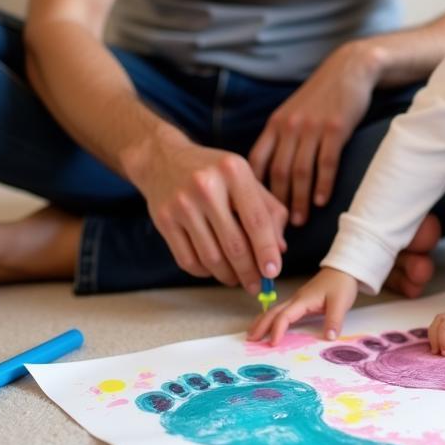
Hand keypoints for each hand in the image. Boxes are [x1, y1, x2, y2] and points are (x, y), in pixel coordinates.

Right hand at [137, 135, 287, 292]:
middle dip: (249, 272)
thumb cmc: (214, 172)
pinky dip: (205, 272)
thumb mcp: (245, 178)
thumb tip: (280, 250)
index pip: (256, 220)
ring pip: (211, 257)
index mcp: (234, 171)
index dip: (267, 250)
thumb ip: (268, 210)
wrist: (164, 159)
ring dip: (228, 276)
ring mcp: (182, 203)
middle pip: (234, 245)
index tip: (273, 272)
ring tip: (237, 279)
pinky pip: (188, 260)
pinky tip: (214, 269)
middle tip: (257, 285)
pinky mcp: (163, 219)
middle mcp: (207, 186)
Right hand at [247, 268, 359, 344]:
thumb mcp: (341, 302)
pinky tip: (269, 326)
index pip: (285, 315)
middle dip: (260, 325)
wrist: (343, 269)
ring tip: (252, 334)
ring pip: (275, 310)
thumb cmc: (341, 284)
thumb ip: (334, 320)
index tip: (272, 344)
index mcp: (303, 299)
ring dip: (263, 321)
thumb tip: (328, 338)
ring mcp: (297, 300)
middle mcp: (296, 299)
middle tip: (250, 339)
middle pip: (273, 312)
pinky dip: (271, 319)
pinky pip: (282, 311)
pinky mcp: (300, 301)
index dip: (277, 329)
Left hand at [249, 41, 381, 225]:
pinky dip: (323, 185)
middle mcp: (289, 127)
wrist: (348, 69)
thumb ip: (280, 138)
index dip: (253, 190)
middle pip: (277, 172)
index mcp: (275, 125)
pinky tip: (323, 202)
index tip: (254, 211)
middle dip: (276, 203)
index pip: (256, 163)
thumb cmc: (320, 96)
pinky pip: (326, 163)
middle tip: (276, 227)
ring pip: (300, 171)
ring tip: (300, 222)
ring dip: (300, 200)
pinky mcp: (335, 128)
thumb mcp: (292, 112)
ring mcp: (312, 127)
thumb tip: (269, 175)